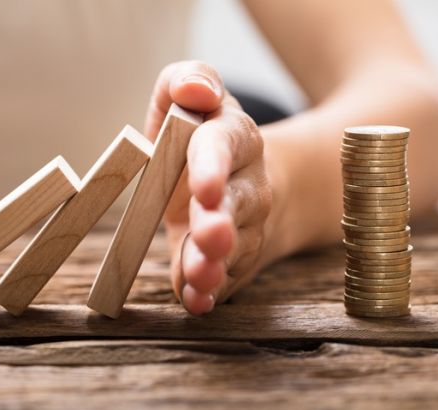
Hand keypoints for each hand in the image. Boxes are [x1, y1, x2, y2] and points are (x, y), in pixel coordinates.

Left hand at [145, 61, 272, 314]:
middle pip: (239, 202)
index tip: (203, 187)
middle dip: (222, 221)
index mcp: (235, 137)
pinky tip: (195, 301)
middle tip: (210, 236)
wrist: (246, 182)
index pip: (225, 145)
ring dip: (215, 264)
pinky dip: (209, 291)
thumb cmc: (204, 138)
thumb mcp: (194, 100)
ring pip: (237, 247)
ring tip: (198, 277)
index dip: (213, 165)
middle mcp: (249, 183)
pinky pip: (228, 277)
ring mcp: (247, 226)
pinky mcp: (236, 259)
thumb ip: (189, 80)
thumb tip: (194, 90)